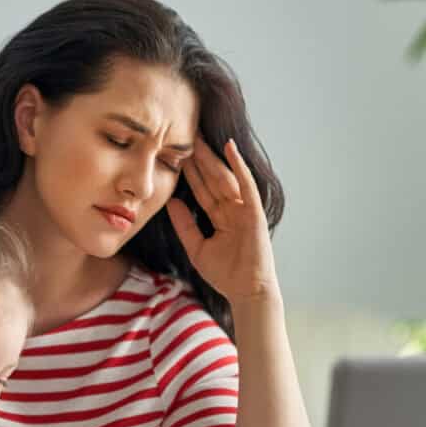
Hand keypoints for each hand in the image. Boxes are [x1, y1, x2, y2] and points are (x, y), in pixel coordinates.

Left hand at [166, 138, 279, 303]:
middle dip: (199, 158)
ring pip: (225, 177)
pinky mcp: (254, 211)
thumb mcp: (196, 247)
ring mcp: (244, 209)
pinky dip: (239, 166)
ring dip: (212, 157)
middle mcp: (233, 209)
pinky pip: (245, 185)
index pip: (202, 189)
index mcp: (221, 216)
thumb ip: (184, 225)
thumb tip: (171, 202)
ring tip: (199, 137)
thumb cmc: (225, 274)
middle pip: (212, 178)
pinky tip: (230, 148)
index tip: (175, 153)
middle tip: (184, 134)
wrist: (246, 292)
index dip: (189, 172)